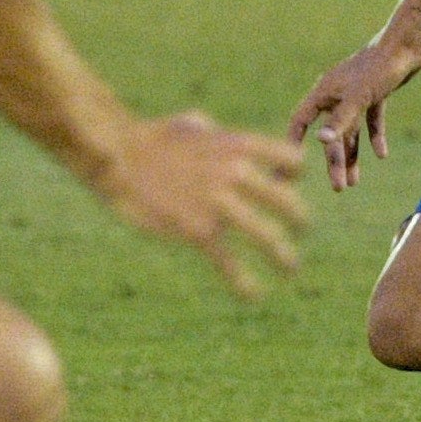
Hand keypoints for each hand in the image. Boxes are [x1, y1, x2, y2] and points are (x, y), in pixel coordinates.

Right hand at [96, 111, 306, 298]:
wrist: (119, 156)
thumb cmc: (152, 139)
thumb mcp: (193, 126)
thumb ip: (216, 136)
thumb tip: (219, 137)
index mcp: (240, 146)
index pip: (292, 160)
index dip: (294, 174)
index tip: (286, 184)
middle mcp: (236, 173)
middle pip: (288, 202)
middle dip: (300, 220)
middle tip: (301, 231)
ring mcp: (218, 203)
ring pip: (268, 236)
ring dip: (283, 256)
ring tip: (291, 267)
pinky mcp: (197, 230)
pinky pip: (229, 262)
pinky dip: (244, 283)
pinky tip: (253, 295)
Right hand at [288, 37, 420, 191]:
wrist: (409, 44)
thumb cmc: (381, 67)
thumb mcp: (360, 97)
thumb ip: (341, 119)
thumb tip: (321, 141)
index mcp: (325, 92)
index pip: (301, 120)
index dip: (294, 140)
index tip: (291, 164)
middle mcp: (336, 94)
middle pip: (331, 134)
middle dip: (334, 160)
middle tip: (339, 188)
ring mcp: (355, 94)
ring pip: (350, 130)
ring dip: (353, 155)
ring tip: (353, 182)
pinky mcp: (374, 94)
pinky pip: (370, 120)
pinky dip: (374, 136)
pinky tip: (381, 155)